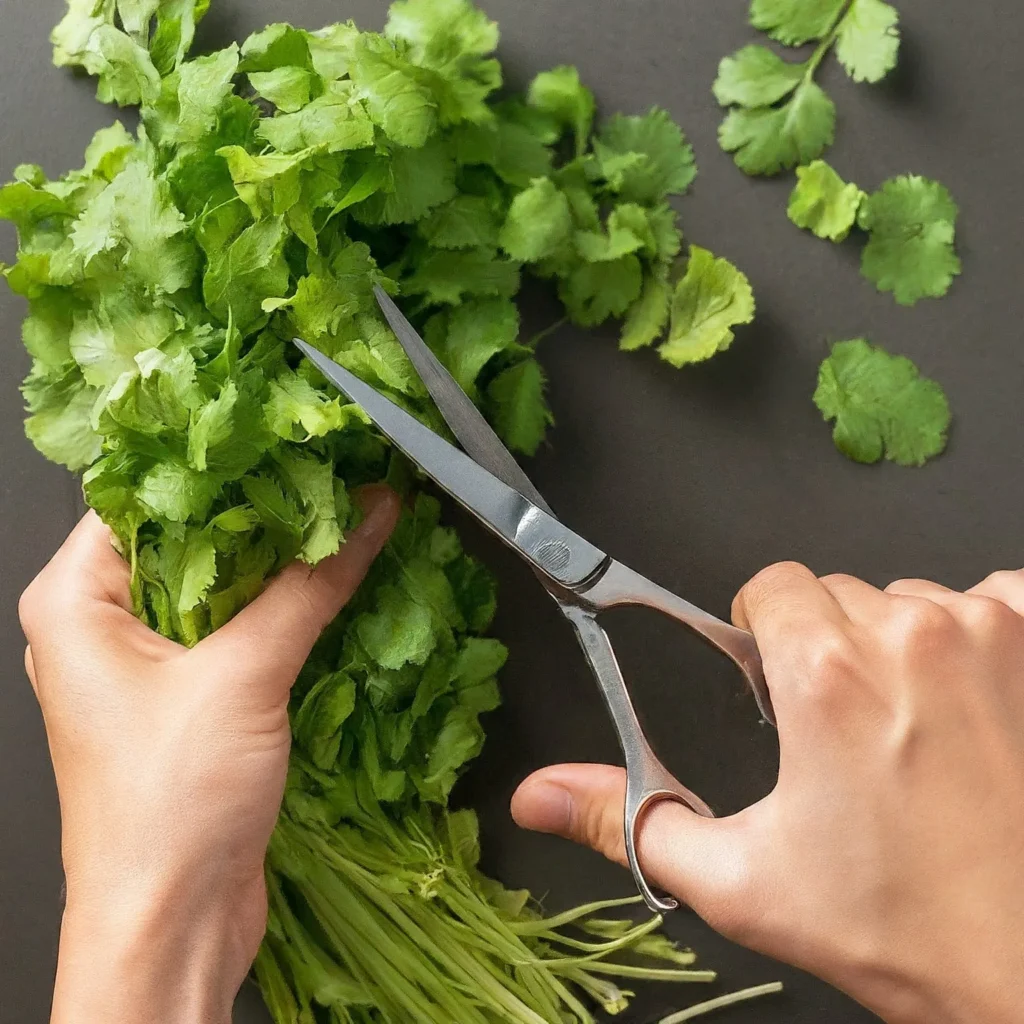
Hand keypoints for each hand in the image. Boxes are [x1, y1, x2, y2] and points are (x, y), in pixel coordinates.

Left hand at [19, 487, 399, 1023]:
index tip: (288, 427)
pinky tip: (339, 576)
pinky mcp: (196, 697)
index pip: (145, 490)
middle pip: (191, 534)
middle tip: (334, 463)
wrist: (173, 923)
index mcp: (76, 599)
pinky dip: (288, 605)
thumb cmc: (168, 806)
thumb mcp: (243, 674)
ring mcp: (152, 663)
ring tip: (349, 507)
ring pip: (224, 583)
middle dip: (265, 506)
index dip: (218, 455)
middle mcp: (105, 624)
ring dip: (284, 557)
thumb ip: (311, 584)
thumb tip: (369, 511)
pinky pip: (243, 628)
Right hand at [512, 563, 1023, 1023]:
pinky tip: (969, 704)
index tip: (778, 680)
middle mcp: (910, 634)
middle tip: (841, 728)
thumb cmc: (898, 927)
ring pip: (908, 597)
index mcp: (826, 674)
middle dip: (826, 644)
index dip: (764, 632)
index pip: (774, 584)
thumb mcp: (738, 879)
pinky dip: (976, 635)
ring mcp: (989, 631)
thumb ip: (623, 818)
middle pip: (837, 592)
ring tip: (909, 730)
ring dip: (898, 645)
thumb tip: (538, 794)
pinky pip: (993, 596)